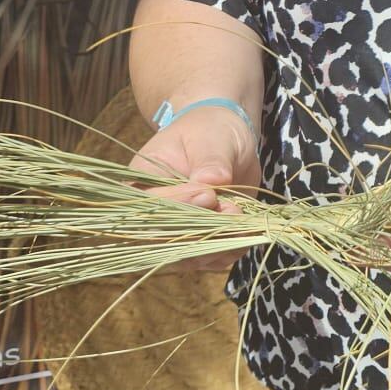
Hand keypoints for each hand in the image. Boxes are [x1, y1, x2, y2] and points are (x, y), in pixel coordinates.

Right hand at [129, 104, 261, 271]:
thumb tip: (213, 180)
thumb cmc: (210, 131)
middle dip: (204, 230)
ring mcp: (176, 231)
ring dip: (220, 244)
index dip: (180, 205)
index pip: (151, 205)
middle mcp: (153, 215)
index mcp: (141, 185)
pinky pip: (210, 257)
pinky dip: (231, 250)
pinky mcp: (200, 239)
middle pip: (167, 239)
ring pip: (189, 254)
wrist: (225, 141)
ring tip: (245, 221)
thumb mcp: (211, 138)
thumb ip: (210, 160)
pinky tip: (249, 234)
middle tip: (234, 210)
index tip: (210, 194)